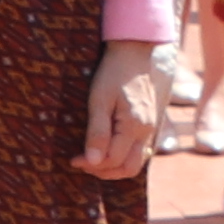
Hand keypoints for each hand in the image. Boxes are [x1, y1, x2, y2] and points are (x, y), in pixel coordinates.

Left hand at [81, 40, 160, 178]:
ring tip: (93, 159)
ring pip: (136, 162)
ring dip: (114, 167)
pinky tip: (108, 149)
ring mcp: (150, 128)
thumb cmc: (113, 72)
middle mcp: (146, 131)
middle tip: (83, 163)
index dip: (91, 165)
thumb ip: (97, 132)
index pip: (113, 160)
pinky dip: (123, 158)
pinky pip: (139, 151)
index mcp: (134, 126)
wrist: (134, 51)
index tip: (73, 159)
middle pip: (129, 169)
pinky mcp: (149, 124)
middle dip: (104, 172)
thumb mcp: (99, 100)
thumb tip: (91, 162)